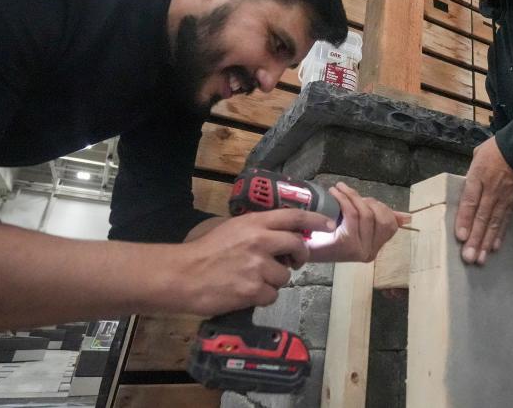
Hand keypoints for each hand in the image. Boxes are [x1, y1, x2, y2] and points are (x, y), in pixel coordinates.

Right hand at [179, 209, 335, 315]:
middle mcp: (260, 242)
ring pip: (286, 276)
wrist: (183, 275)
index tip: (329, 224)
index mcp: (254, 223)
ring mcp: (258, 267)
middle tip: (293, 262)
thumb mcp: (232, 228)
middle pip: (298, 245)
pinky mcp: (254, 290)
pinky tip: (246, 292)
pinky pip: (272, 295)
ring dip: (274, 280)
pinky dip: (262, 296)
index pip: (294, 217)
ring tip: (253, 279)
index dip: (316, 220)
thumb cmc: (205, 251)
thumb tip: (283, 234)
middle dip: (300, 256)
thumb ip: (257, 229)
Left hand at [307, 182, 409, 262]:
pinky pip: (353, 215)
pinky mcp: (347, 245)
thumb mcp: (355, 226)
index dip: (381, 207)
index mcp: (374, 249)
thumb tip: (406, 217)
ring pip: (366, 214)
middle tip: (349, 192)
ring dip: (353, 196)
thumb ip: (379, 220)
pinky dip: (345, 199)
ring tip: (339, 189)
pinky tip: (335, 192)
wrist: (299, 247)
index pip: (390, 224)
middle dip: (366, 201)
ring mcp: (360, 250)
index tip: (365, 199)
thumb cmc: (324, 235)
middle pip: (380, 217)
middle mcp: (370, 253)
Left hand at [457, 136, 512, 264]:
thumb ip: (471, 173)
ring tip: (480, 259)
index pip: (470, 201)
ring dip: (486, 242)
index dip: (465, 220)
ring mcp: (504, 198)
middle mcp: (491, 190)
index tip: (461, 237)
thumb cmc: (498, 148)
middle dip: (475, 239)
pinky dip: (499, 235)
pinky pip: (505, 220)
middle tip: (469, 258)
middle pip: (482, 217)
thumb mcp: (478, 155)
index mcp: (478, 177)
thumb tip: (466, 184)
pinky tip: (494, 247)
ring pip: (494, 223)